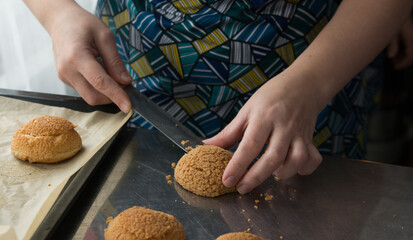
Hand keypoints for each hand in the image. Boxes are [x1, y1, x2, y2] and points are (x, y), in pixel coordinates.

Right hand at [48, 2, 131, 111]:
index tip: (128, 106)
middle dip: (112, 96)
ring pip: (89, 96)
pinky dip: (97, 87)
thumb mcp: (105, 36)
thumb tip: (125, 81)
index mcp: (76, 56)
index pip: (100, 83)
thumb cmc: (82, 24)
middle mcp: (67, 70)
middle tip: (125, 83)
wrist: (60, 20)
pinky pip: (85, 90)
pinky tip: (100, 72)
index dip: (116, 96)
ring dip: (105, 92)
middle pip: (93, 96)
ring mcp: (64, 76)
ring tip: (111, 72)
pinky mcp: (65, 79)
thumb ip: (115, 61)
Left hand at [204, 71, 322, 193]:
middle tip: (241, 188)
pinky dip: (304, 169)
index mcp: (264, 116)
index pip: (250, 145)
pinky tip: (292, 169)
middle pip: (273, 157)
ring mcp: (299, 133)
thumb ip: (229, 132)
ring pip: (296, 160)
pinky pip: (312, 159)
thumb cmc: (271, 97)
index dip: (238, 165)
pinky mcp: (310, 139)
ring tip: (269, 174)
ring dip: (282, 173)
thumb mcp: (247, 110)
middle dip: (256, 177)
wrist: (303, 84)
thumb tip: (207, 146)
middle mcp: (283, 126)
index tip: (227, 180)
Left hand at [387, 17, 412, 68]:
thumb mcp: (391, 33)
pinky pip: (409, 45)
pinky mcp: (409, 34)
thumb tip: (391, 57)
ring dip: (403, 56)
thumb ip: (392, 45)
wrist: (395, 9)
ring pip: (411, 50)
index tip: (394, 67)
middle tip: (393, 64)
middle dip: (404, 61)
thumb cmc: (392, 19)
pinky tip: (395, 52)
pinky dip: (403, 50)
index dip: (403, 63)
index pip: (411, 55)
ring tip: (392, 59)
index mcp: (411, 38)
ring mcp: (412, 36)